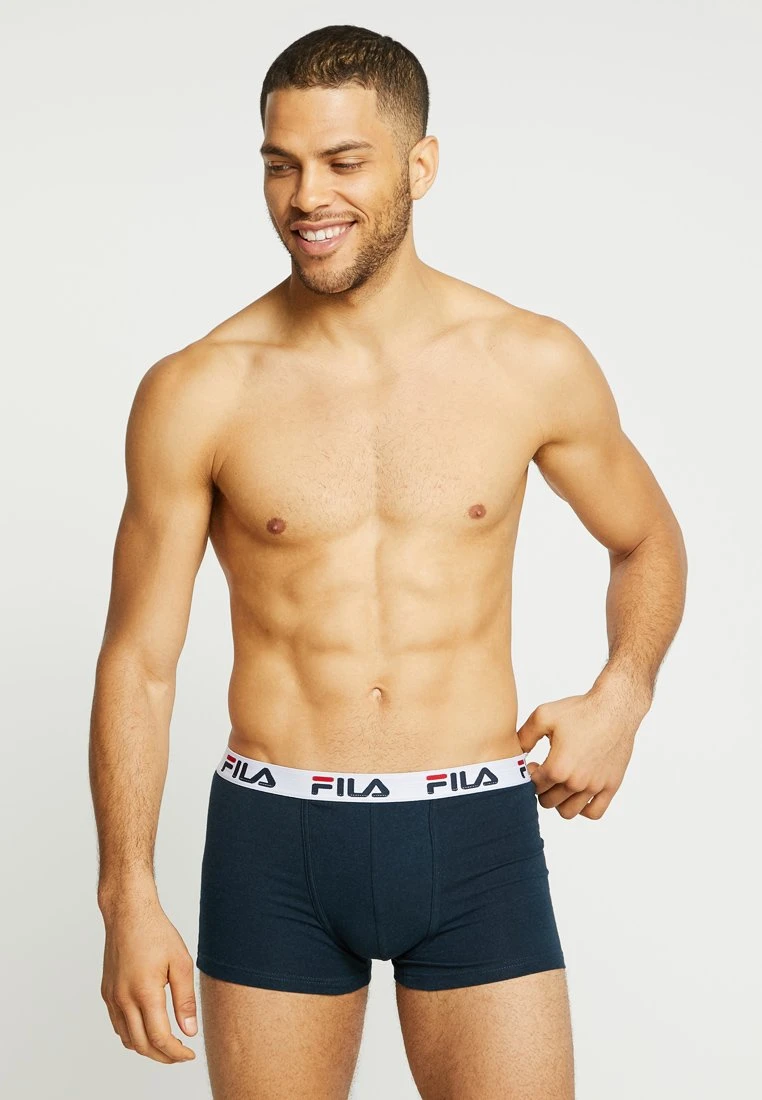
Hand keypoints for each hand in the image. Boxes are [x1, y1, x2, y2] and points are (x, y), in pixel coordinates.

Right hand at [100, 895, 197, 1062]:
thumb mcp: (181, 963)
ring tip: (168, 1046)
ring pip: (127, 1039)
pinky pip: (118, 1025)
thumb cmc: (156, 932)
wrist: (128, 913)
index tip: (189, 1055)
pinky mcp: (107, 993)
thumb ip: (185, 1000)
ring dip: (147, 1048)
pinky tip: (148, 1030)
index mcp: (144, 992)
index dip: (175, 1053)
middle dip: (163, 1056)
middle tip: (181, 1055)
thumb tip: (189, 1031)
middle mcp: (123, 999)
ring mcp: (112, 997)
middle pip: (141, 1045)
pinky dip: (133, 1036)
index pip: (159, 1038)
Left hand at [516, 685, 647, 819]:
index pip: (533, 786)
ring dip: (559, 801)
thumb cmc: (579, 710)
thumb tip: (513, 753)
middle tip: (546, 771)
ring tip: (561, 782)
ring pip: (568, 812)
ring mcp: (595, 787)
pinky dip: (583, 809)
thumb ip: (523, 737)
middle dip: (542, 788)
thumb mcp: (543, 716)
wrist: (615, 707)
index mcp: (557, 768)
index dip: (529, 776)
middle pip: (547, 801)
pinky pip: (594, 813)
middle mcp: (576, 782)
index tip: (534, 763)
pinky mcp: (611, 786)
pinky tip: (579, 791)